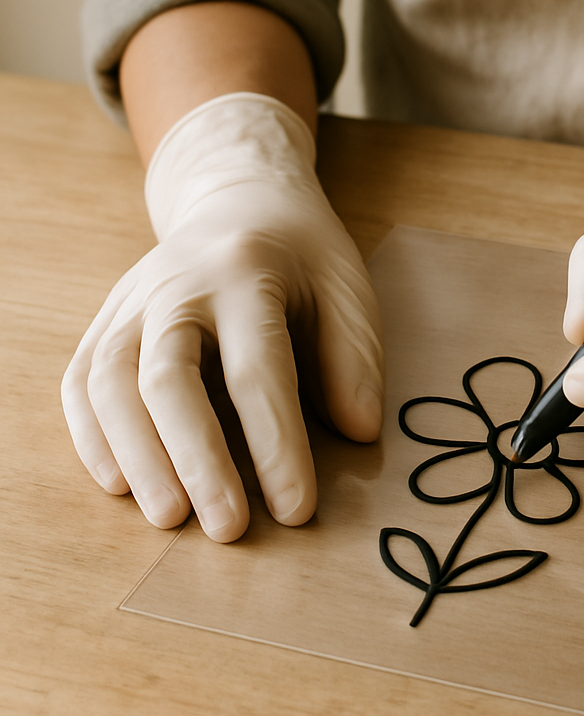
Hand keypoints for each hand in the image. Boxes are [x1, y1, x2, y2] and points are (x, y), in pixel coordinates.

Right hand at [61, 93, 383, 540]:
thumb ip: (355, 356)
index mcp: (246, 271)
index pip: (257, 369)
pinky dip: (93, 437)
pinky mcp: (106, 320)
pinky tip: (119, 484)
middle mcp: (176, 284)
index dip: (277, 444)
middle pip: (169, 378)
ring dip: (139, 458)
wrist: (238, 197)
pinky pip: (80, 382)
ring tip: (170, 519)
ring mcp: (131, 300)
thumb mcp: (347, 286)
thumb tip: (359, 433)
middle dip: (198, 459)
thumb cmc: (302, 254)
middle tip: (228, 528)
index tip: (296, 509)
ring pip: (112, 383)